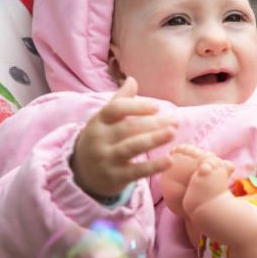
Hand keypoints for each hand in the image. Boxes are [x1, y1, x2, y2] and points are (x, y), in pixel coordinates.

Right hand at [71, 77, 176, 198]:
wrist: (81, 174)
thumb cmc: (100, 140)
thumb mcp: (104, 120)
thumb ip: (120, 100)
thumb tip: (132, 79)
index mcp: (99, 121)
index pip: (115, 109)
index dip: (136, 107)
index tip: (157, 107)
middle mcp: (100, 139)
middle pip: (128, 128)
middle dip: (153, 123)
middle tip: (175, 120)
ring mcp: (106, 159)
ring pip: (132, 147)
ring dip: (154, 140)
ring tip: (172, 133)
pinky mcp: (115, 177)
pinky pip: (136, 172)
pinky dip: (153, 166)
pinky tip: (170, 160)